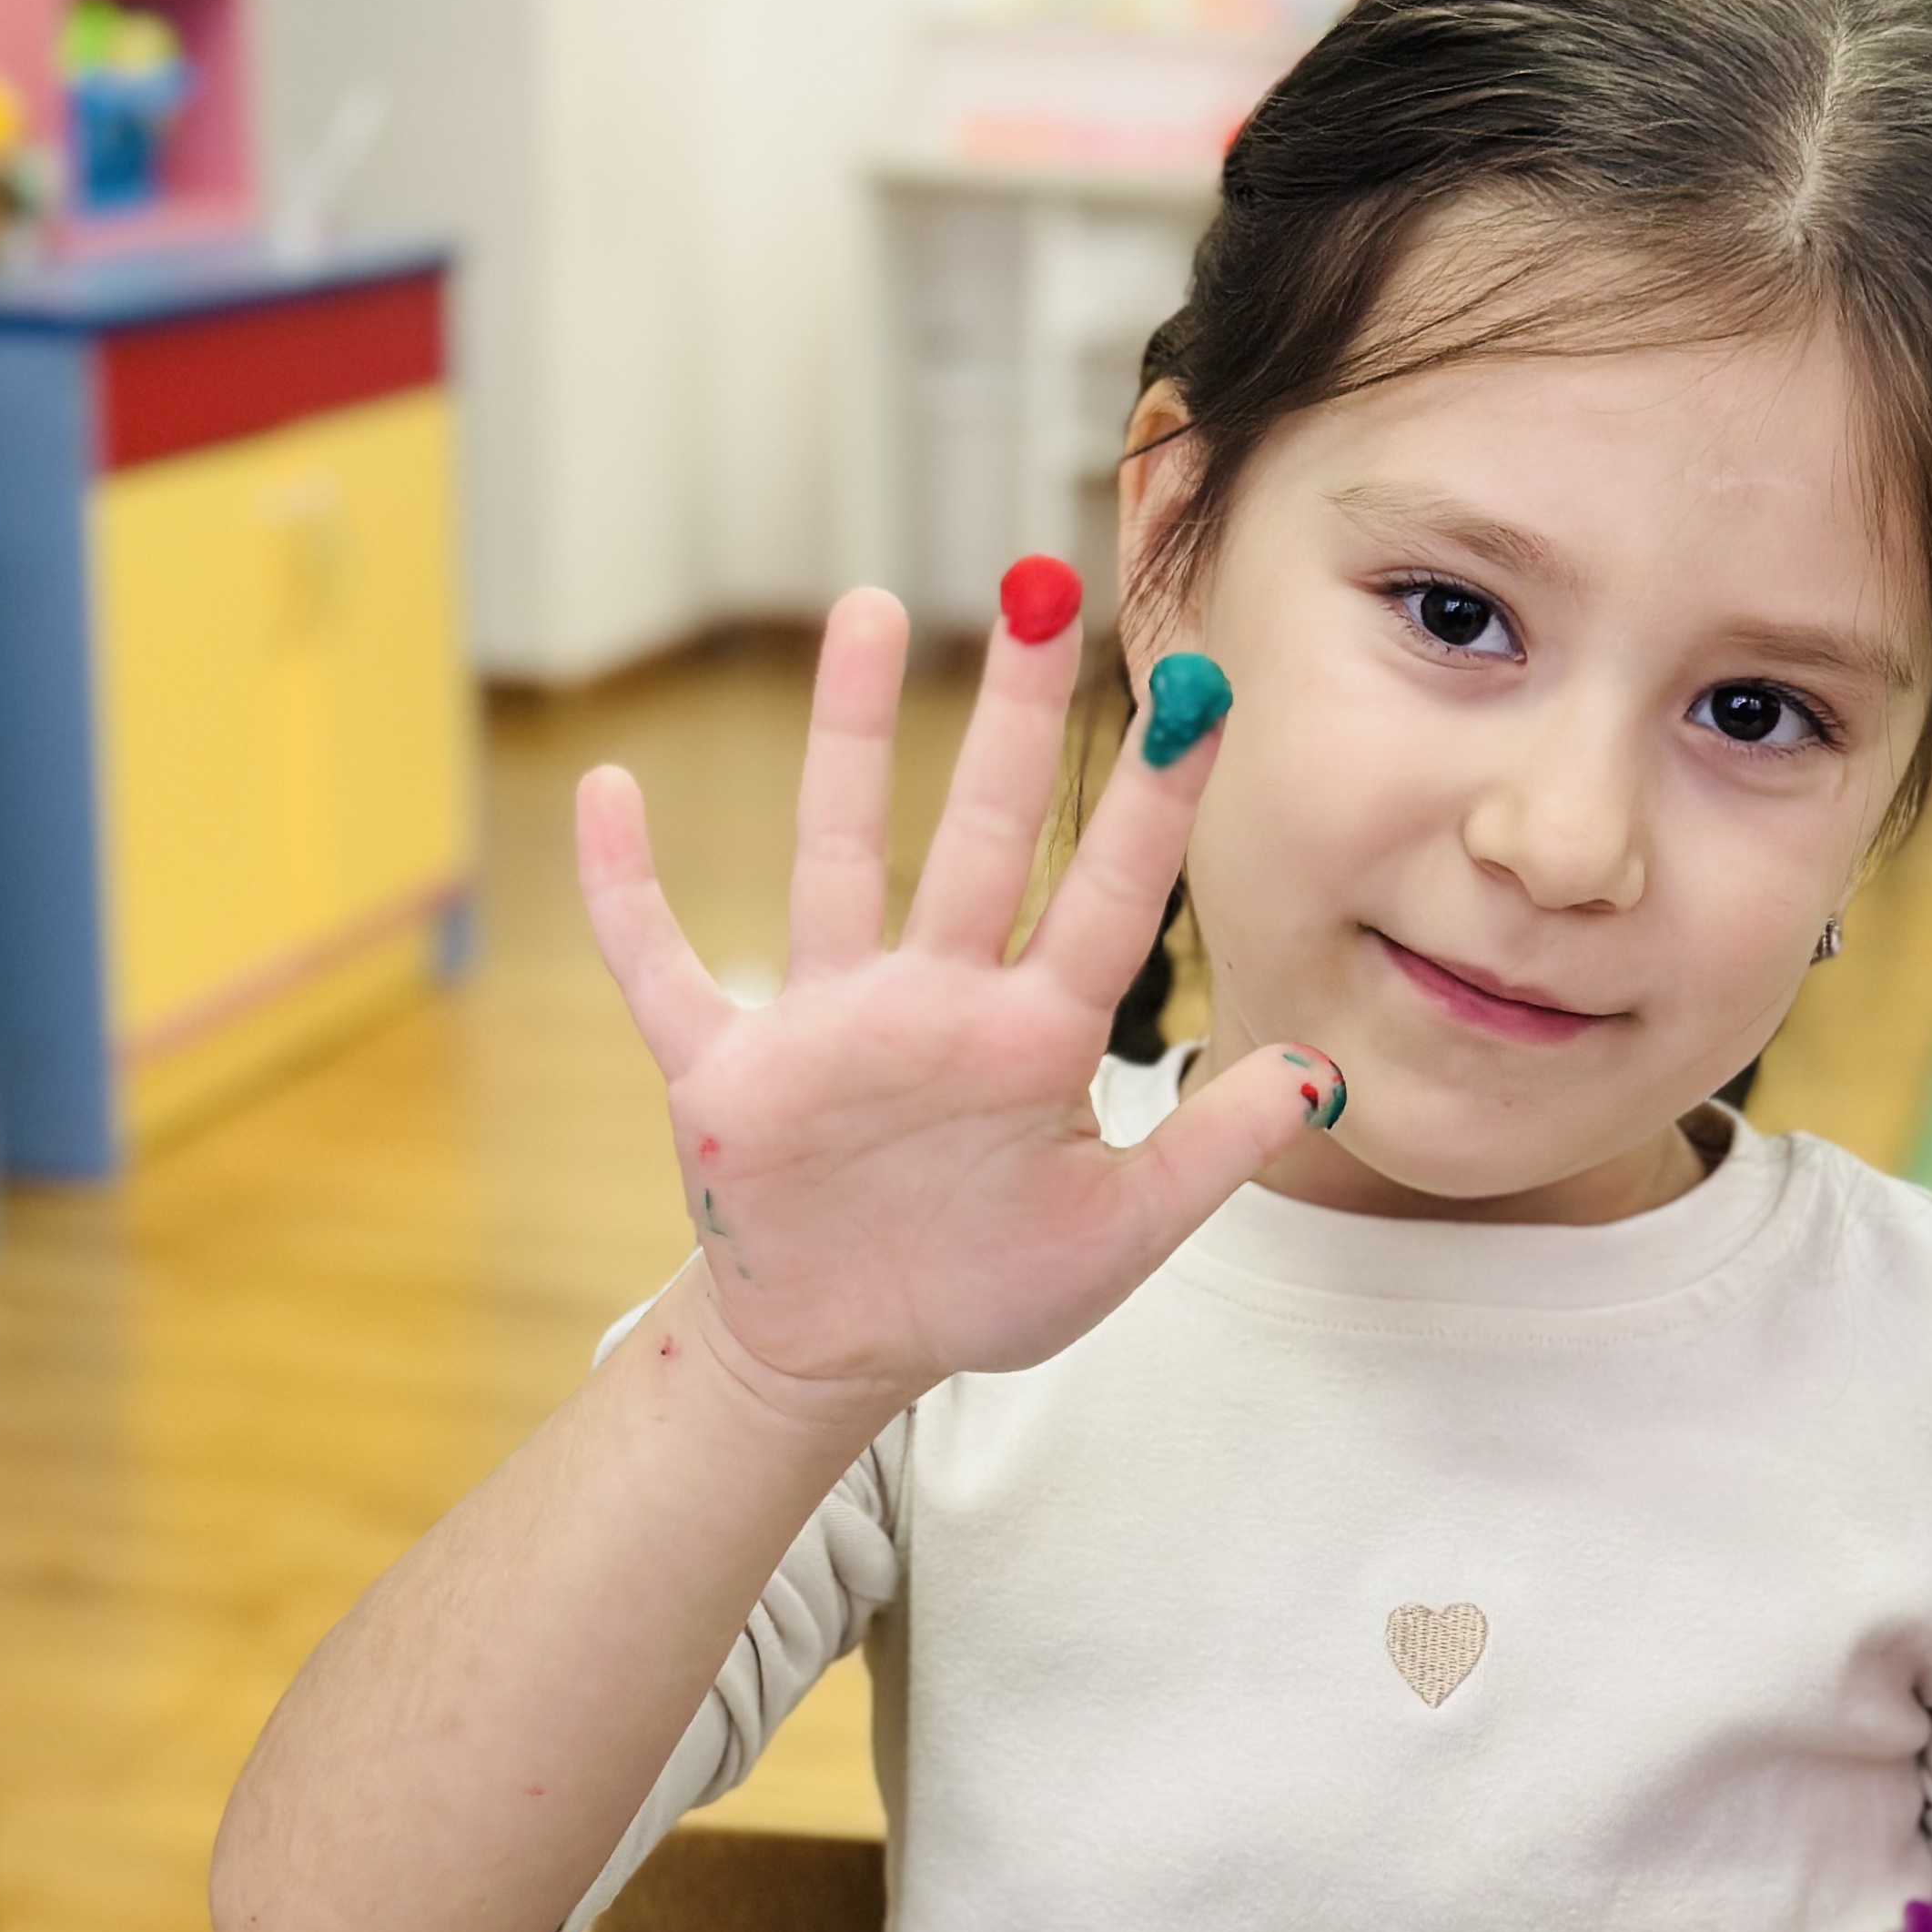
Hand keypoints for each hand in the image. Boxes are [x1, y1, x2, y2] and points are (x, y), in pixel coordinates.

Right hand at [574, 577, 1334, 1425]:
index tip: (1196, 691)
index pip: (1106, 899)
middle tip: (1045, 585)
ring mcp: (827, 1025)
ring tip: (873, 608)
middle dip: (1015, 718)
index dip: (1152, 804)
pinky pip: (662, 968)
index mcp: (1033, 1040)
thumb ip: (1212, 1154)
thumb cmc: (986, 1286)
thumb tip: (1323, 1074)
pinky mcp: (727, 1071)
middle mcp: (934, 1002)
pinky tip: (608, 793)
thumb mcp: (1119, 1237)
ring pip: (838, 857)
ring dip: (852, 738)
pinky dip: (624, 892)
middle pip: (985, 836)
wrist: (851, 1346)